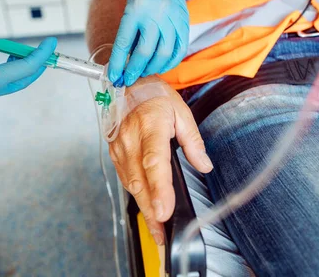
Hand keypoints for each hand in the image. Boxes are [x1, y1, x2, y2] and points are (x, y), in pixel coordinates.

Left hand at [108, 0, 188, 86]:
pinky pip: (180, 48)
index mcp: (135, 9)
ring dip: (153, 68)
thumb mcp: (129, 10)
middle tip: (129, 79)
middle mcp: (155, 13)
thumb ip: (129, 36)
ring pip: (164, 53)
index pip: (124, 43)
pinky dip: (171, 61)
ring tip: (145, 72)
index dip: (118, 63)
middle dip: (135, 70)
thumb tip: (124, 65)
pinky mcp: (184, 21)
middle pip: (145, 51)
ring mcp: (172, 17)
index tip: (114, 76)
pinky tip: (162, 66)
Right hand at [110, 76, 212, 243]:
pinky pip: (126, 178)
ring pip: (131, 184)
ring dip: (144, 208)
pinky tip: (147, 208)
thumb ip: (192, 140)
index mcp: (150, 125)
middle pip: (140, 181)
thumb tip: (204, 165)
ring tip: (157, 229)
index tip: (164, 212)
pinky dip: (137, 195)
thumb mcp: (181, 110)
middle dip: (151, 211)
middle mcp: (130, 139)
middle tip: (161, 235)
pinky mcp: (114, 153)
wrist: (127, 83)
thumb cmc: (154, 96)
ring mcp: (119, 147)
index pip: (154, 162)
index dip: (159, 190)